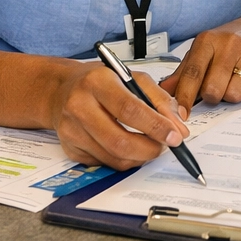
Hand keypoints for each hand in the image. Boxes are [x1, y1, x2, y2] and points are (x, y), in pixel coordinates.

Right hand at [51, 62, 190, 170]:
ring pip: (114, 157)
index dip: (155, 126)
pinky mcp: (71, 149)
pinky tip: (129, 147)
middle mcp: (79, 106)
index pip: (129, 110)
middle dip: (150, 149)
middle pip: (119, 141)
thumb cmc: (100, 82)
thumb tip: (178, 127)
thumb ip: (160, 99)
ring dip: (140, 157)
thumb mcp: (132, 78)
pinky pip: (105, 163)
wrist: (61, 90)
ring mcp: (71, 131)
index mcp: (97, 82)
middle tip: (165, 146)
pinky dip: (124, 159)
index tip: (175, 136)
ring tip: (150, 145)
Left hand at [160, 10, 240, 110]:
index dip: (185, 97)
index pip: (192, 74)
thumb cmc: (230, 41)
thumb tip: (164, 91)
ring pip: (234, 94)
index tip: (182, 113)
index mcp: (207, 41)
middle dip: (213, 96)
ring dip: (233, 94)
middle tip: (218, 87)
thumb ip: (184, 72)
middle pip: (213, 90)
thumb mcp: (205, 50)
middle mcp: (229, 44)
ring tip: (236, 80)